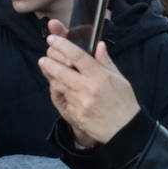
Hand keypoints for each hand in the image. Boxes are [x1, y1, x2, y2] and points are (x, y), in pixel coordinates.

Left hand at [38, 20, 140, 147]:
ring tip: (50, 73)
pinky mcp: (76, 115)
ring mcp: (80, 103)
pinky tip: (65, 93)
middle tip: (43, 59)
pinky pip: (64, 102)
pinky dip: (63, 96)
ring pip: (59, 86)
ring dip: (53, 79)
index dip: (62, 45)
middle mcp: (88, 88)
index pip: (77, 56)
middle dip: (49, 63)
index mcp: (100, 76)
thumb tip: (99, 45)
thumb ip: (106, 61)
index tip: (51, 39)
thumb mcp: (119, 79)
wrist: (124, 129)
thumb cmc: (123, 102)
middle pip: (61, 71)